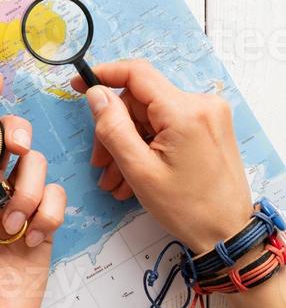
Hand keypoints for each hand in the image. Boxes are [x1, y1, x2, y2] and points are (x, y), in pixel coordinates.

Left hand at [0, 72, 65, 307]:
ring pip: (37, 163)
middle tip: (14, 148)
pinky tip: (29, 239)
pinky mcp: (44, 219)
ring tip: (10, 225)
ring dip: (27, 191)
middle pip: (11, 136)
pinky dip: (47, 214)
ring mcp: (19, 201)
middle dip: (16, 133)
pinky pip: (57, 196)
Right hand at [71, 60, 252, 254]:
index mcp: (184, 111)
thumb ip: (113, 127)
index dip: (104, 75)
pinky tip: (136, 174)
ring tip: (116, 179)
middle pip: (140, 101)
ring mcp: (208, 115)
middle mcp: (201, 104)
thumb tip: (96, 93)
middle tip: (101, 164)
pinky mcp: (210, 127)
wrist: (229, 234)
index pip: (137, 74)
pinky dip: (149, 145)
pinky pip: (167, 126)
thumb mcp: (140, 171)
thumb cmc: (187, 209)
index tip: (79, 85)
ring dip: (130, 143)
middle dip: (115, 129)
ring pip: (151, 116)